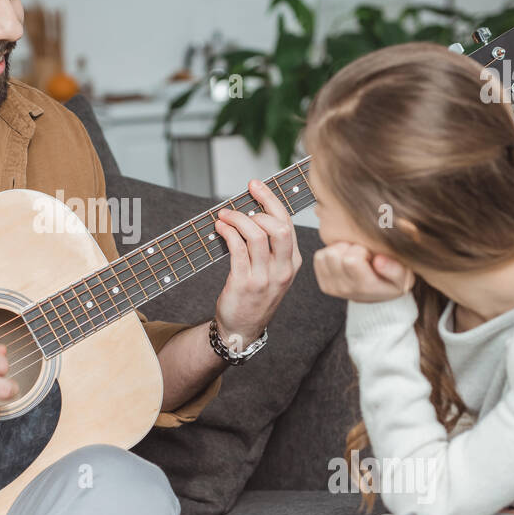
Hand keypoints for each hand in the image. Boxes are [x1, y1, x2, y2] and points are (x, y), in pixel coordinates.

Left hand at [212, 179, 303, 349]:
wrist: (243, 329)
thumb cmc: (254, 296)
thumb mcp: (272, 271)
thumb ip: (268, 246)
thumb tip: (250, 212)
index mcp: (293, 262)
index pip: (287, 223)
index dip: (271, 200)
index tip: (255, 185)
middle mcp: (283, 269)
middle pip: (279, 227)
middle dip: (260, 205)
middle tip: (240, 199)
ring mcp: (265, 278)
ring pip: (257, 236)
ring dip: (238, 219)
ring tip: (225, 215)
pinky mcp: (244, 284)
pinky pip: (238, 250)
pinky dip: (228, 233)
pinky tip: (220, 228)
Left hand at [312, 241, 414, 302]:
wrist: (379, 298)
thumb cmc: (391, 283)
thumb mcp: (404, 278)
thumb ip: (395, 269)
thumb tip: (379, 260)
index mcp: (365, 287)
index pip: (351, 260)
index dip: (361, 249)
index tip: (370, 254)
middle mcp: (345, 289)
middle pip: (334, 255)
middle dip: (349, 248)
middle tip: (361, 254)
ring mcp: (332, 288)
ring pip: (325, 255)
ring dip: (339, 250)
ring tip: (353, 255)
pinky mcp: (324, 284)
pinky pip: (319, 258)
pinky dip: (330, 253)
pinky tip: (344, 258)